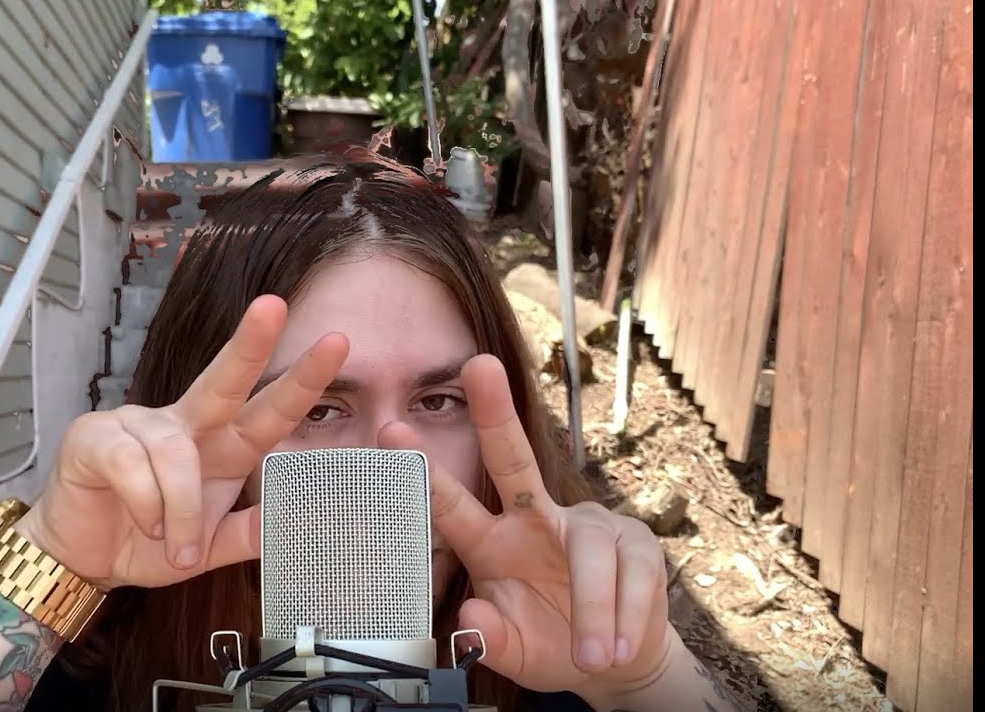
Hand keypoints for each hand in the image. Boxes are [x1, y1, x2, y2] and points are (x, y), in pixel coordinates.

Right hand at [16, 295, 348, 590]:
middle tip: (275, 307)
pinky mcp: (95, 436)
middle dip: (250, 345)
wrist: (85, 560)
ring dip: (182, 509)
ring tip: (175, 546)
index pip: (268, 410)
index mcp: (221, 446)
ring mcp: (137, 425)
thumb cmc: (149, 541)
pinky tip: (144, 524)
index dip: (301, 380)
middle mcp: (184, 424)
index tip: (337, 343)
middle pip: (223, 381)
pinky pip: (133, 466)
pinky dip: (147, 505)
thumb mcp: (212, 546)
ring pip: (177, 453)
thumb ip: (253, 532)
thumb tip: (305, 522)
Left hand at [379, 354, 670, 696]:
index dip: (426, 471)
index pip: (453, 504)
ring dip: (591, 608)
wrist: (617, 661)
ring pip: (590, 552)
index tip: (392, 432)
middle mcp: (535, 520)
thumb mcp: (515, 650)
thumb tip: (471, 620)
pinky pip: (630, 576)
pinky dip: (623, 618)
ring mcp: (587, 526)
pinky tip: (617, 646)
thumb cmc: (552, 644)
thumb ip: (490, 639)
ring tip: (591, 656)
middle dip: (495, 411)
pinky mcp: (635, 543)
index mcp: (493, 544)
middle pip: (513, 458)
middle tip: (478, 366)